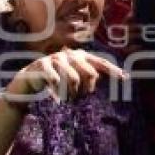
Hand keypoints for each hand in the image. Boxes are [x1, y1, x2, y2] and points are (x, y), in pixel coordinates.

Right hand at [5, 48, 127, 103]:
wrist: (30, 79)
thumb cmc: (56, 80)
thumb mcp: (73, 77)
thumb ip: (89, 76)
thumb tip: (109, 79)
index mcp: (80, 56)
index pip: (100, 62)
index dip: (113, 70)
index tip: (125, 78)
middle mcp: (70, 54)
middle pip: (90, 73)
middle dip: (87, 89)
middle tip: (80, 98)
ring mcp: (55, 58)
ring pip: (73, 79)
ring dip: (71, 94)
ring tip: (68, 99)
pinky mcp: (43, 64)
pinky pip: (56, 82)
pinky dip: (57, 94)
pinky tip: (56, 100)